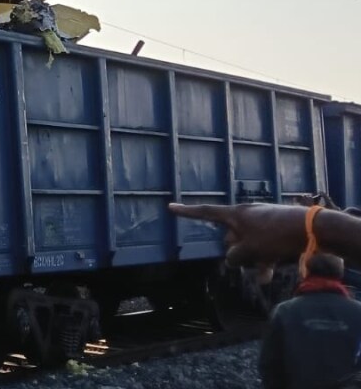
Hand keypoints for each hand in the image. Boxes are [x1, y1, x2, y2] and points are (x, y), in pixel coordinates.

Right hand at [169, 202, 307, 270]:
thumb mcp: (249, 250)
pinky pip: (264, 246)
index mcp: (235, 214)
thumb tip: (233, 259)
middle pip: (230, 237)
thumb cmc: (275, 236)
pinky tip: (272, 272)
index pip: (205, 212)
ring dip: (254, 260)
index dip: (187, 213)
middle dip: (237, 252)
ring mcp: (263, 222)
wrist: (312, 230)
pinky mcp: (277, 230)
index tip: (170, 207)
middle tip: (250, 262)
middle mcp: (246, 216)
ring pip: (249, 244)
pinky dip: (265, 259)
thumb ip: (234, 256)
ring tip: (266, 274)